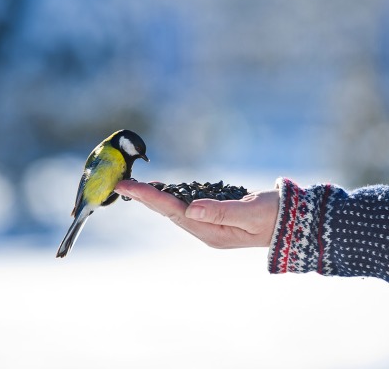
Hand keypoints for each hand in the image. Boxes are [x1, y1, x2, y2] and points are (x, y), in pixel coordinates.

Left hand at [115, 180, 278, 248]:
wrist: (294, 222)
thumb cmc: (275, 217)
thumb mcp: (251, 213)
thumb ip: (221, 212)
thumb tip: (190, 208)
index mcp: (211, 232)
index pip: (173, 211)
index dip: (149, 197)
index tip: (128, 187)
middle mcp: (206, 230)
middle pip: (168, 211)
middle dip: (144, 197)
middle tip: (121, 184)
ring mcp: (210, 225)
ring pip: (175, 209)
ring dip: (154, 198)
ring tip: (134, 187)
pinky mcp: (215, 216)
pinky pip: (186, 206)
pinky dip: (171, 196)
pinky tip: (162, 190)